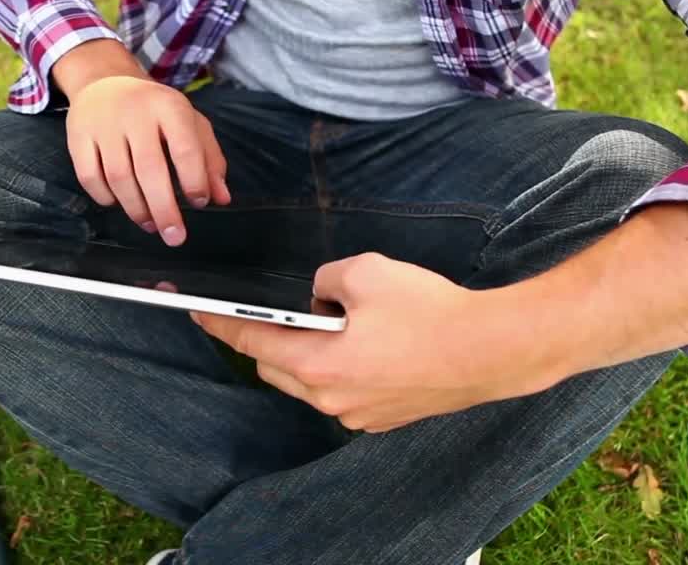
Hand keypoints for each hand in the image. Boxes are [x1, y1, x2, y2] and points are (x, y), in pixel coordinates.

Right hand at [57, 46, 229, 245]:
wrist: (105, 81)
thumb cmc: (155, 110)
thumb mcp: (189, 123)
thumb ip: (210, 159)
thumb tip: (221, 198)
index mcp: (169, 107)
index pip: (185, 149)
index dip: (195, 181)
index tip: (198, 203)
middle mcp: (135, 113)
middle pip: (149, 169)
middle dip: (164, 209)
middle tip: (174, 236)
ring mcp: (103, 125)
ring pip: (118, 177)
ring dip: (136, 208)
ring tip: (150, 224)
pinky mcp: (78, 136)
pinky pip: (90, 177)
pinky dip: (105, 198)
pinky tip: (119, 204)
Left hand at [192, 252, 559, 432]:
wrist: (492, 349)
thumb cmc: (430, 312)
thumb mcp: (365, 272)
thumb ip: (325, 278)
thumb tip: (321, 294)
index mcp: (318, 367)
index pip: (252, 344)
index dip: (220, 325)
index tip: (196, 312)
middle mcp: (333, 400)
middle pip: (278, 369)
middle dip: (270, 339)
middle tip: (276, 310)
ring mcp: (361, 415)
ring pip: (313, 382)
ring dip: (310, 353)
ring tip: (334, 319)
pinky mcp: (387, 416)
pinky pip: (346, 390)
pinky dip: (342, 365)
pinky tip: (368, 340)